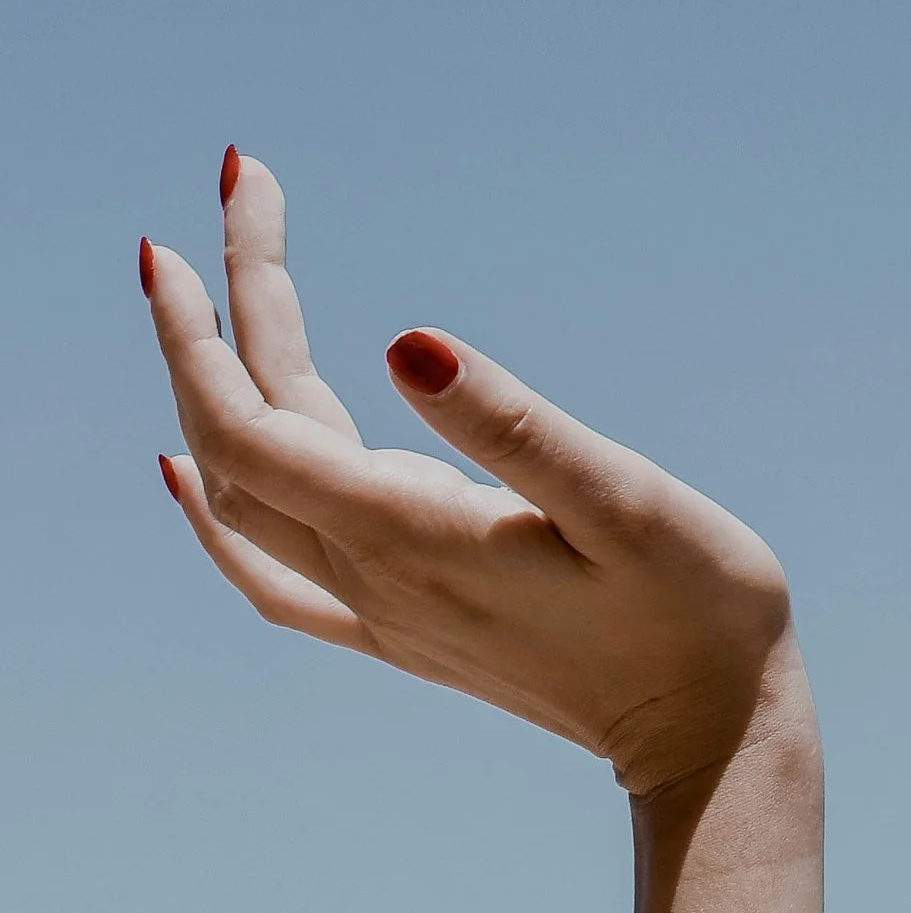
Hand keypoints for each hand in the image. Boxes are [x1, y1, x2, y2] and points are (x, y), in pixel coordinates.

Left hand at [142, 154, 795, 795]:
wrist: (713, 735)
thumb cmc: (694, 607)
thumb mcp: (620, 498)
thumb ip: (510, 425)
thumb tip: (403, 341)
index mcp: (408, 537)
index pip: (254, 420)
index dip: (213, 316)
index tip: (213, 199)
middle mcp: (372, 578)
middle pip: (240, 436)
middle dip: (221, 306)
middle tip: (241, 177)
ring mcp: (382, 609)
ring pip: (252, 486)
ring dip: (220, 378)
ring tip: (219, 281)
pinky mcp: (408, 626)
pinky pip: (272, 566)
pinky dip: (221, 507)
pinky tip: (194, 472)